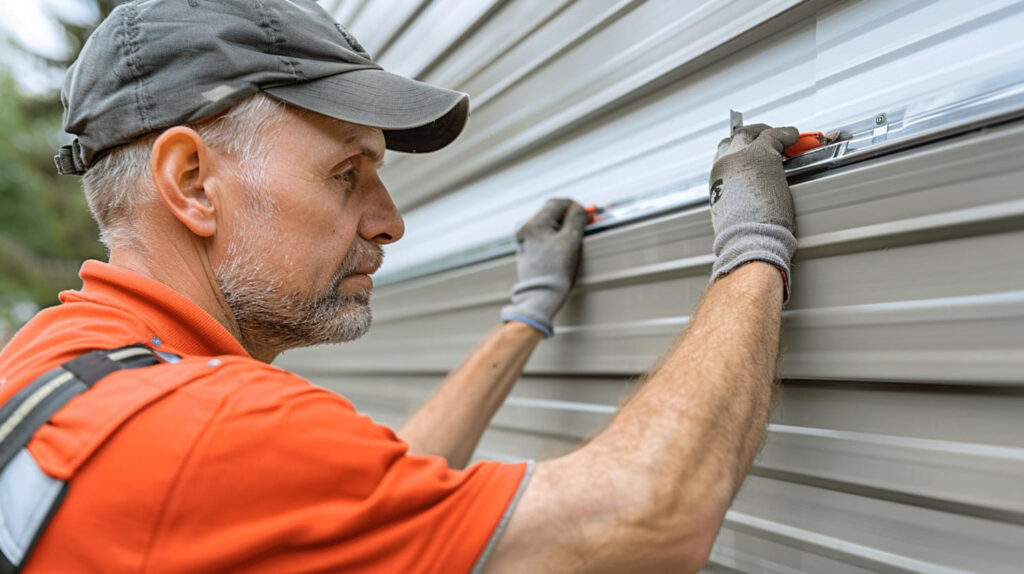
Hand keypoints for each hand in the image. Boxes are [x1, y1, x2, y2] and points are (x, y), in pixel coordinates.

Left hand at [500, 198, 587, 336]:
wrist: (540, 295)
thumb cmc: (555, 271)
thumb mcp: (570, 241)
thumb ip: (576, 219)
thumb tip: (579, 208)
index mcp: (535, 223)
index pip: (557, 203)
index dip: (574, 206)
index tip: (586, 214)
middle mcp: (526, 229)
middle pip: (551, 212)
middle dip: (568, 217)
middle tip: (584, 225)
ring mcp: (525, 240)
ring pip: (548, 224)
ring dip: (562, 227)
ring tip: (573, 239)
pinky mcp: (527, 250)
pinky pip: (543, 236)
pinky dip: (555, 237)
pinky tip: (563, 248)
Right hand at [708, 123, 798, 301]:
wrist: (748, 239)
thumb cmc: (743, 236)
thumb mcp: (733, 214)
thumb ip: (738, 199)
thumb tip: (749, 200)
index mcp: (715, 180)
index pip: (724, 155)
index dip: (738, 150)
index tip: (749, 153)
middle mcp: (722, 165)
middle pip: (734, 139)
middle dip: (750, 135)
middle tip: (765, 137)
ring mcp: (740, 158)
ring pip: (752, 133)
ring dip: (767, 133)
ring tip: (782, 137)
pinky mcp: (762, 156)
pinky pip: (775, 135)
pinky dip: (787, 134)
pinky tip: (795, 136)